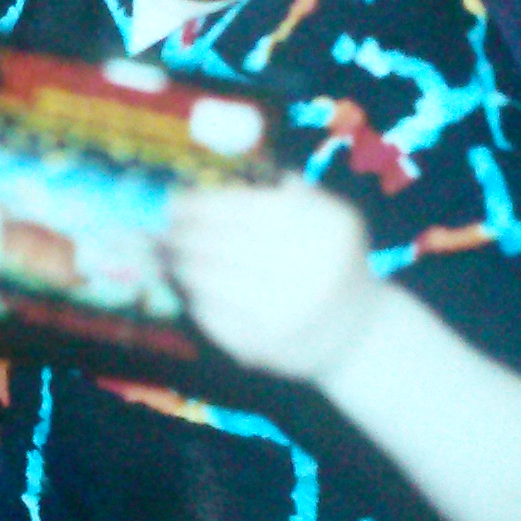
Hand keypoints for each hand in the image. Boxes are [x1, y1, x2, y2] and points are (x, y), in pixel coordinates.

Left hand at [167, 176, 379, 378]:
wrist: (359, 334)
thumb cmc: (335, 262)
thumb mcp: (331, 217)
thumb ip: (290, 192)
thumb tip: (218, 173)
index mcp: (325, 230)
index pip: (244, 210)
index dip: (201, 204)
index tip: (175, 200)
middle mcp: (309, 272)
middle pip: (222, 244)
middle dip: (183, 233)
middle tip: (162, 227)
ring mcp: (286, 314)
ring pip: (210, 281)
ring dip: (180, 264)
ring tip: (167, 253)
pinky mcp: (264, 347)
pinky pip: (212, 316)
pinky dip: (193, 297)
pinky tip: (187, 285)